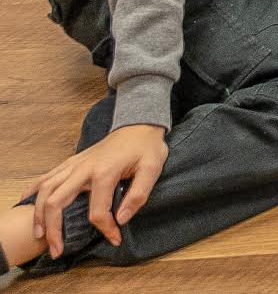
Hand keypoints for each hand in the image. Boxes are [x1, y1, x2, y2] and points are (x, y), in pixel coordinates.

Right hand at [30, 125, 166, 254]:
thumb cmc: (146, 147)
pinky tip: (26, 205)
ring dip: (39, 215)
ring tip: (40, 235)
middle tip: (57, 250)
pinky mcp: (71, 162)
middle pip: (57, 202)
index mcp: (105, 172)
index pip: (97, 212)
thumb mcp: (152, 168)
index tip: (115, 239)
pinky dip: (33, 191)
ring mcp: (74, 164)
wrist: (138, 124)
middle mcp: (83, 169)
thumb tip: (121, 219)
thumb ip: (138, 195)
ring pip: (46, 190)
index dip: (105, 230)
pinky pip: (45, 177)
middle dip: (54, 230)